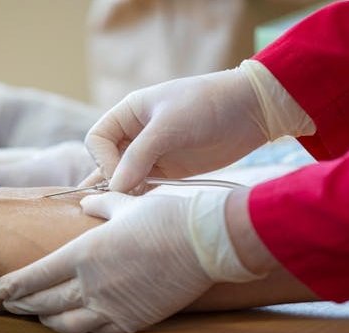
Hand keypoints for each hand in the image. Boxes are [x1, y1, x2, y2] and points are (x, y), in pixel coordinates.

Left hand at [0, 189, 261, 332]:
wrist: (205, 242)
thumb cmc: (165, 216)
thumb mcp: (126, 203)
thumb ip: (101, 205)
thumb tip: (89, 202)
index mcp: (83, 253)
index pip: (36, 276)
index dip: (13, 286)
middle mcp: (90, 284)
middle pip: (44, 302)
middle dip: (23, 304)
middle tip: (10, 305)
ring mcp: (111, 306)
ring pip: (66, 324)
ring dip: (47, 320)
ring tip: (40, 316)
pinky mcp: (132, 321)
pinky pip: (96, 332)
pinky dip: (79, 330)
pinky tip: (75, 326)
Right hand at [84, 60, 313, 191]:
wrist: (251, 111)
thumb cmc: (207, 105)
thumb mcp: (170, 125)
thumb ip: (140, 155)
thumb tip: (115, 187)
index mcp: (129, 113)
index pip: (97, 141)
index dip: (104, 161)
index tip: (122, 176)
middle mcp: (135, 133)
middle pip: (106, 161)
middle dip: (110, 180)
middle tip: (123, 199)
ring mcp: (152, 153)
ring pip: (124, 177)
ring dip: (123, 193)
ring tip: (125, 211)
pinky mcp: (169, 171)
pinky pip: (144, 187)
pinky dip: (139, 198)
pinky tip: (139, 211)